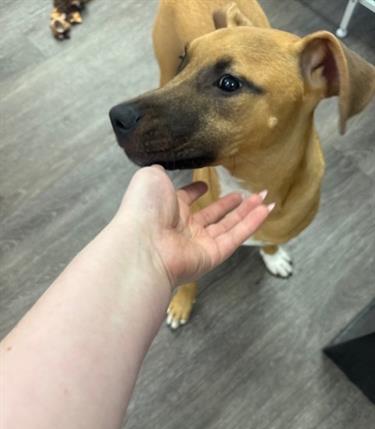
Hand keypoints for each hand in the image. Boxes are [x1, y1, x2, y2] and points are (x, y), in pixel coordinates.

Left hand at [117, 165, 271, 287]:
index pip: (185, 201)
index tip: (205, 185)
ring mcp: (198, 244)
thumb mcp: (150, 178)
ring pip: (228, 227)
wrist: (143, 243)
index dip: (195, 192)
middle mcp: (183, 228)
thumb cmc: (143, 209)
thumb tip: (162, 166)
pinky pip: (235, 237)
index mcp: (167, 209)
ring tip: (263, 198)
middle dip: (229, 205)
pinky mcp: (212, 256)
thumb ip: (162, 171)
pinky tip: (265, 210)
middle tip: (245, 194)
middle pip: (212, 216)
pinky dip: (252, 224)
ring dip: (247, 212)